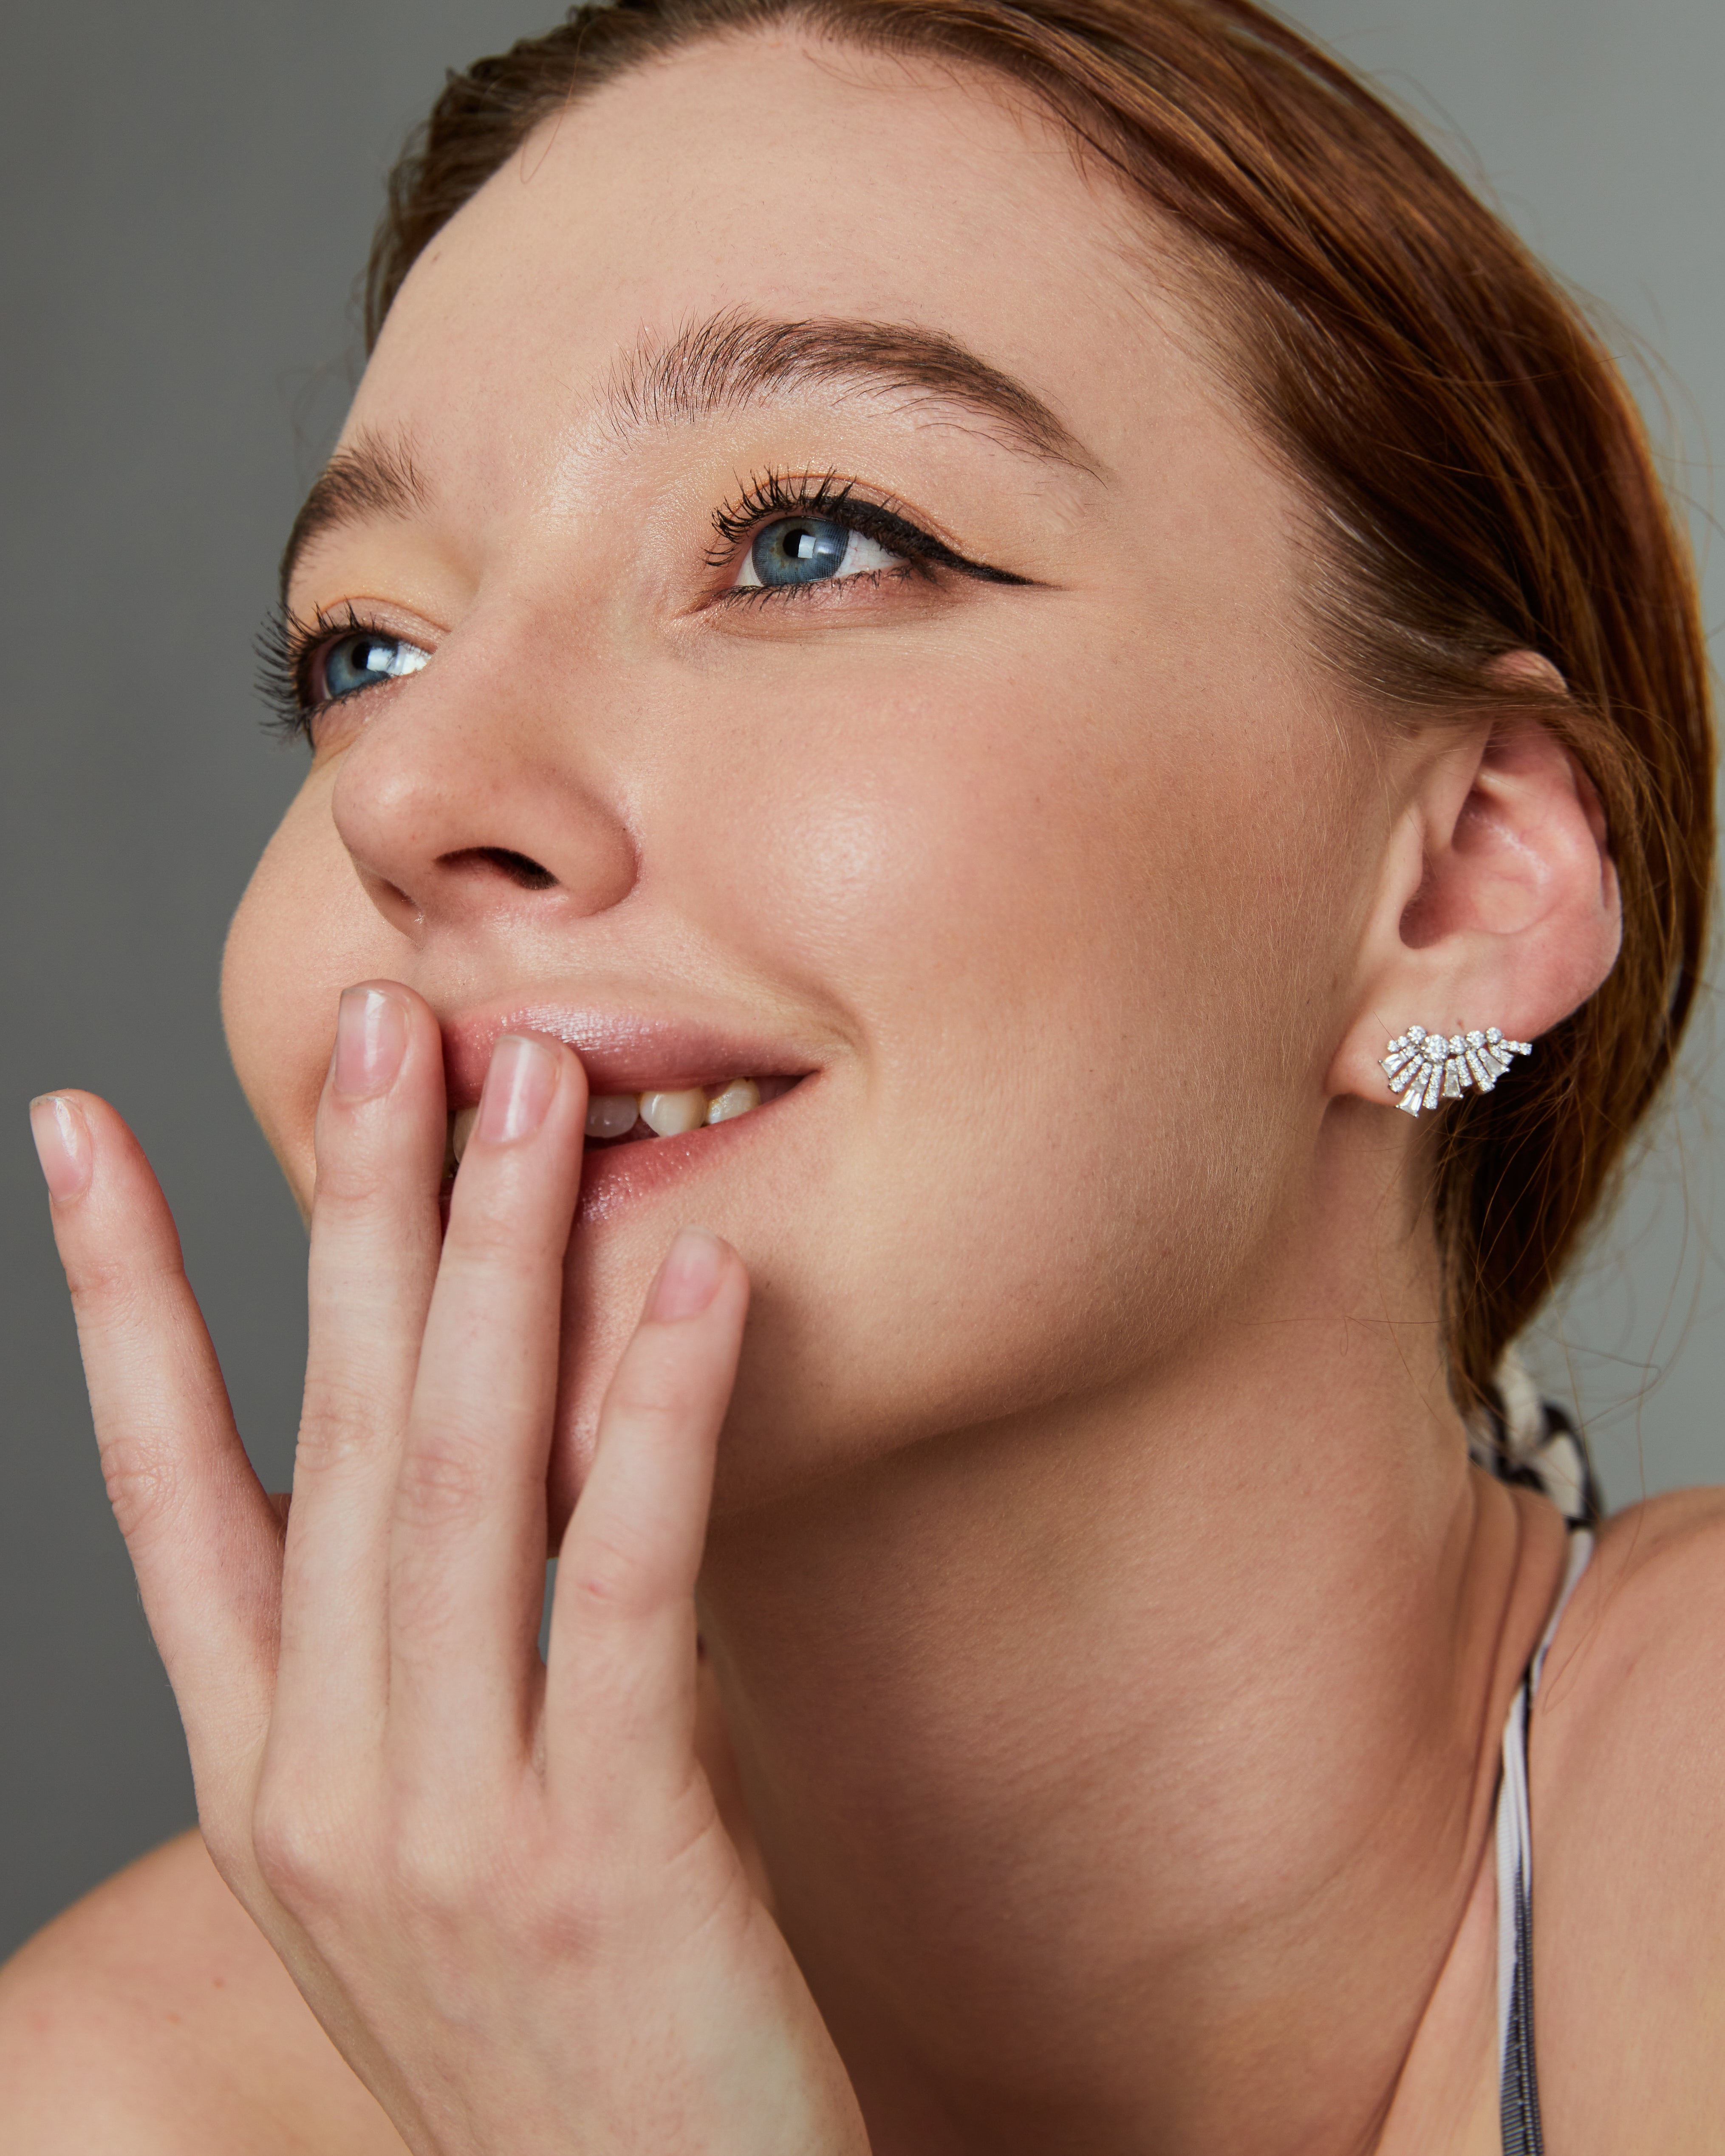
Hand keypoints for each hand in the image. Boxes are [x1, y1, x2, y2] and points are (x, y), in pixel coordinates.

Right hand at [29, 983, 868, 2154]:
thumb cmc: (558, 2031)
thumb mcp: (439, 1840)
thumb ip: (437, 1662)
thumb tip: (493, 1437)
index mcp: (268, 1772)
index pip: (164, 1486)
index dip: (121, 1298)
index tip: (81, 1131)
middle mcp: (325, 1785)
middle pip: (326, 1435)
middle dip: (348, 1210)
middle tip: (377, 1022)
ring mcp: (456, 1829)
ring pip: (460, 1481)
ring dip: (493, 1263)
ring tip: (530, 1084)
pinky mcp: (611, 1859)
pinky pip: (628, 1590)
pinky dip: (653, 1422)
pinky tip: (691, 1282)